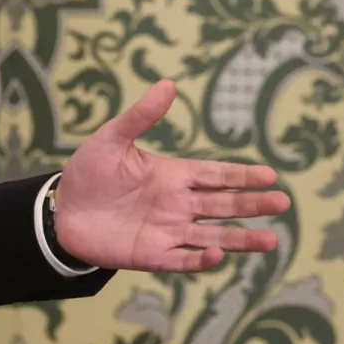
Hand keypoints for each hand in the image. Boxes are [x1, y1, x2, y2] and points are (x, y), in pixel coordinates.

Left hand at [54, 80, 290, 272]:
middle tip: (282, 202)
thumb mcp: (112, 139)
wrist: (61, 211)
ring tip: (271, 240)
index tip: (271, 176)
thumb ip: (140, 117)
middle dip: (252, 204)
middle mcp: (177, 204)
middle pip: (222, 205)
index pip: (216, 175)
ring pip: (213, 236)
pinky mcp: (152, 255)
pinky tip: (217, 254)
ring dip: (240, 239)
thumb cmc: (88, 173)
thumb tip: (169, 84)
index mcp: (173, 175)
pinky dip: (200, 259)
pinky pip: (182, 259)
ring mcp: (167, 231)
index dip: (242, 176)